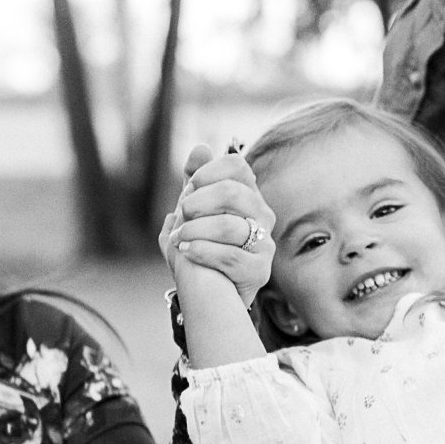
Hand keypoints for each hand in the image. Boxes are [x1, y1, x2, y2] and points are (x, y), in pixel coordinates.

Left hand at [160, 144, 275, 306]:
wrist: (209, 295)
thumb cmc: (200, 250)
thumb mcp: (192, 214)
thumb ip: (196, 181)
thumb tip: (201, 149)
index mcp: (248, 197)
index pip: (238, 167)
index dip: (210, 172)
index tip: (191, 186)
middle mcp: (262, 217)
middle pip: (233, 192)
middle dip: (199, 201)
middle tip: (183, 213)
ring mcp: (265, 244)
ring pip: (229, 225)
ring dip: (194, 230)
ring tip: (179, 238)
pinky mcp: (260, 271)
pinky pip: (229, 255)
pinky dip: (201, 251)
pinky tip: (187, 251)